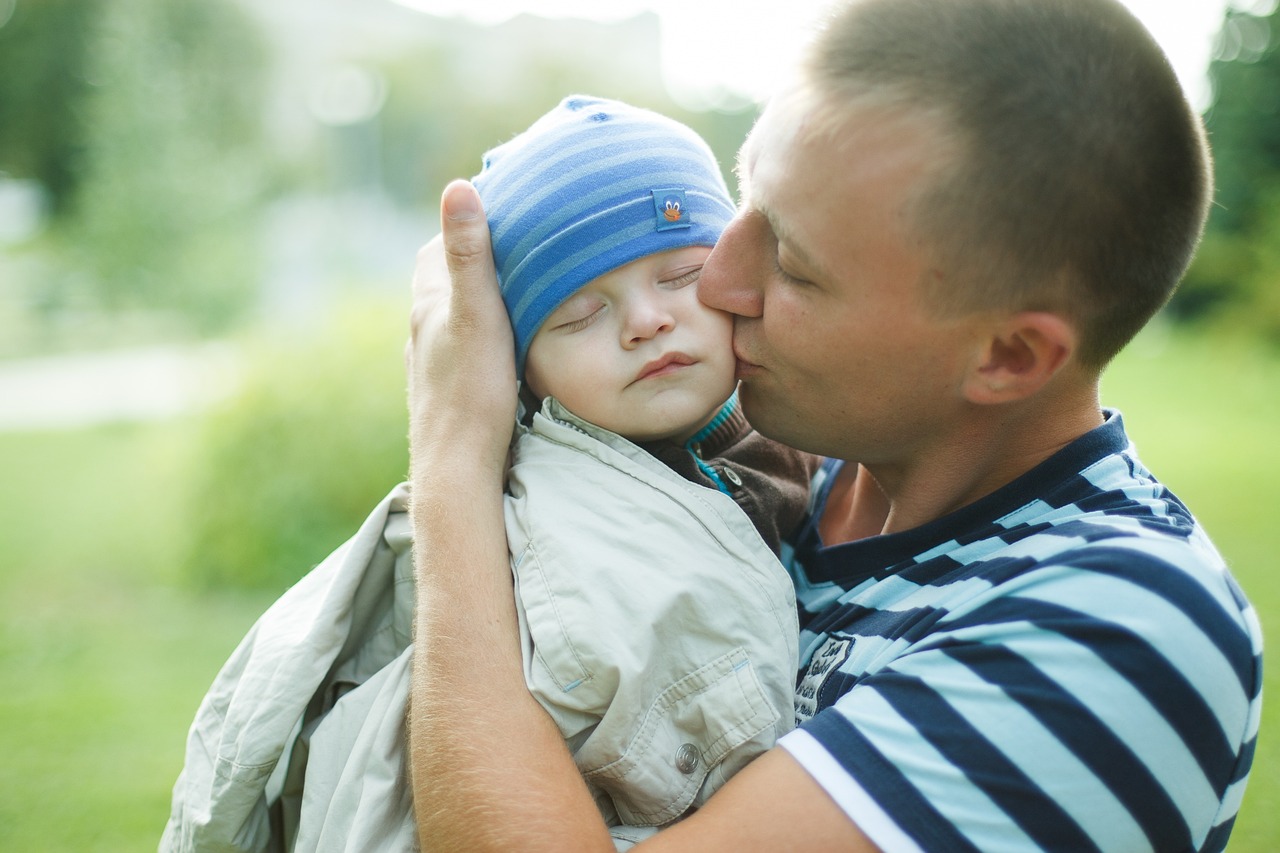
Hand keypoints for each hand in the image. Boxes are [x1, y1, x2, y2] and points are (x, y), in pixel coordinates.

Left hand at [407, 180, 516, 467]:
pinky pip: (465, 350)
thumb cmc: (471, 394)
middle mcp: (423, 333)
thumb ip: (469, 255)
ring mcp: (433, 365)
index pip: (437, 249)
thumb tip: (459, 187)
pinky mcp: (447, 392)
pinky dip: (484, 336)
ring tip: (519, 291)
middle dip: (475, 263)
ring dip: (480, 303)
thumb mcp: (478, 316)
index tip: (499, 211)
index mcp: (428, 307)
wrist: (457, 470)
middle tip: (517, 248)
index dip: (465, 227)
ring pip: (455, 320)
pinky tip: (506, 346)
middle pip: (446, 284)